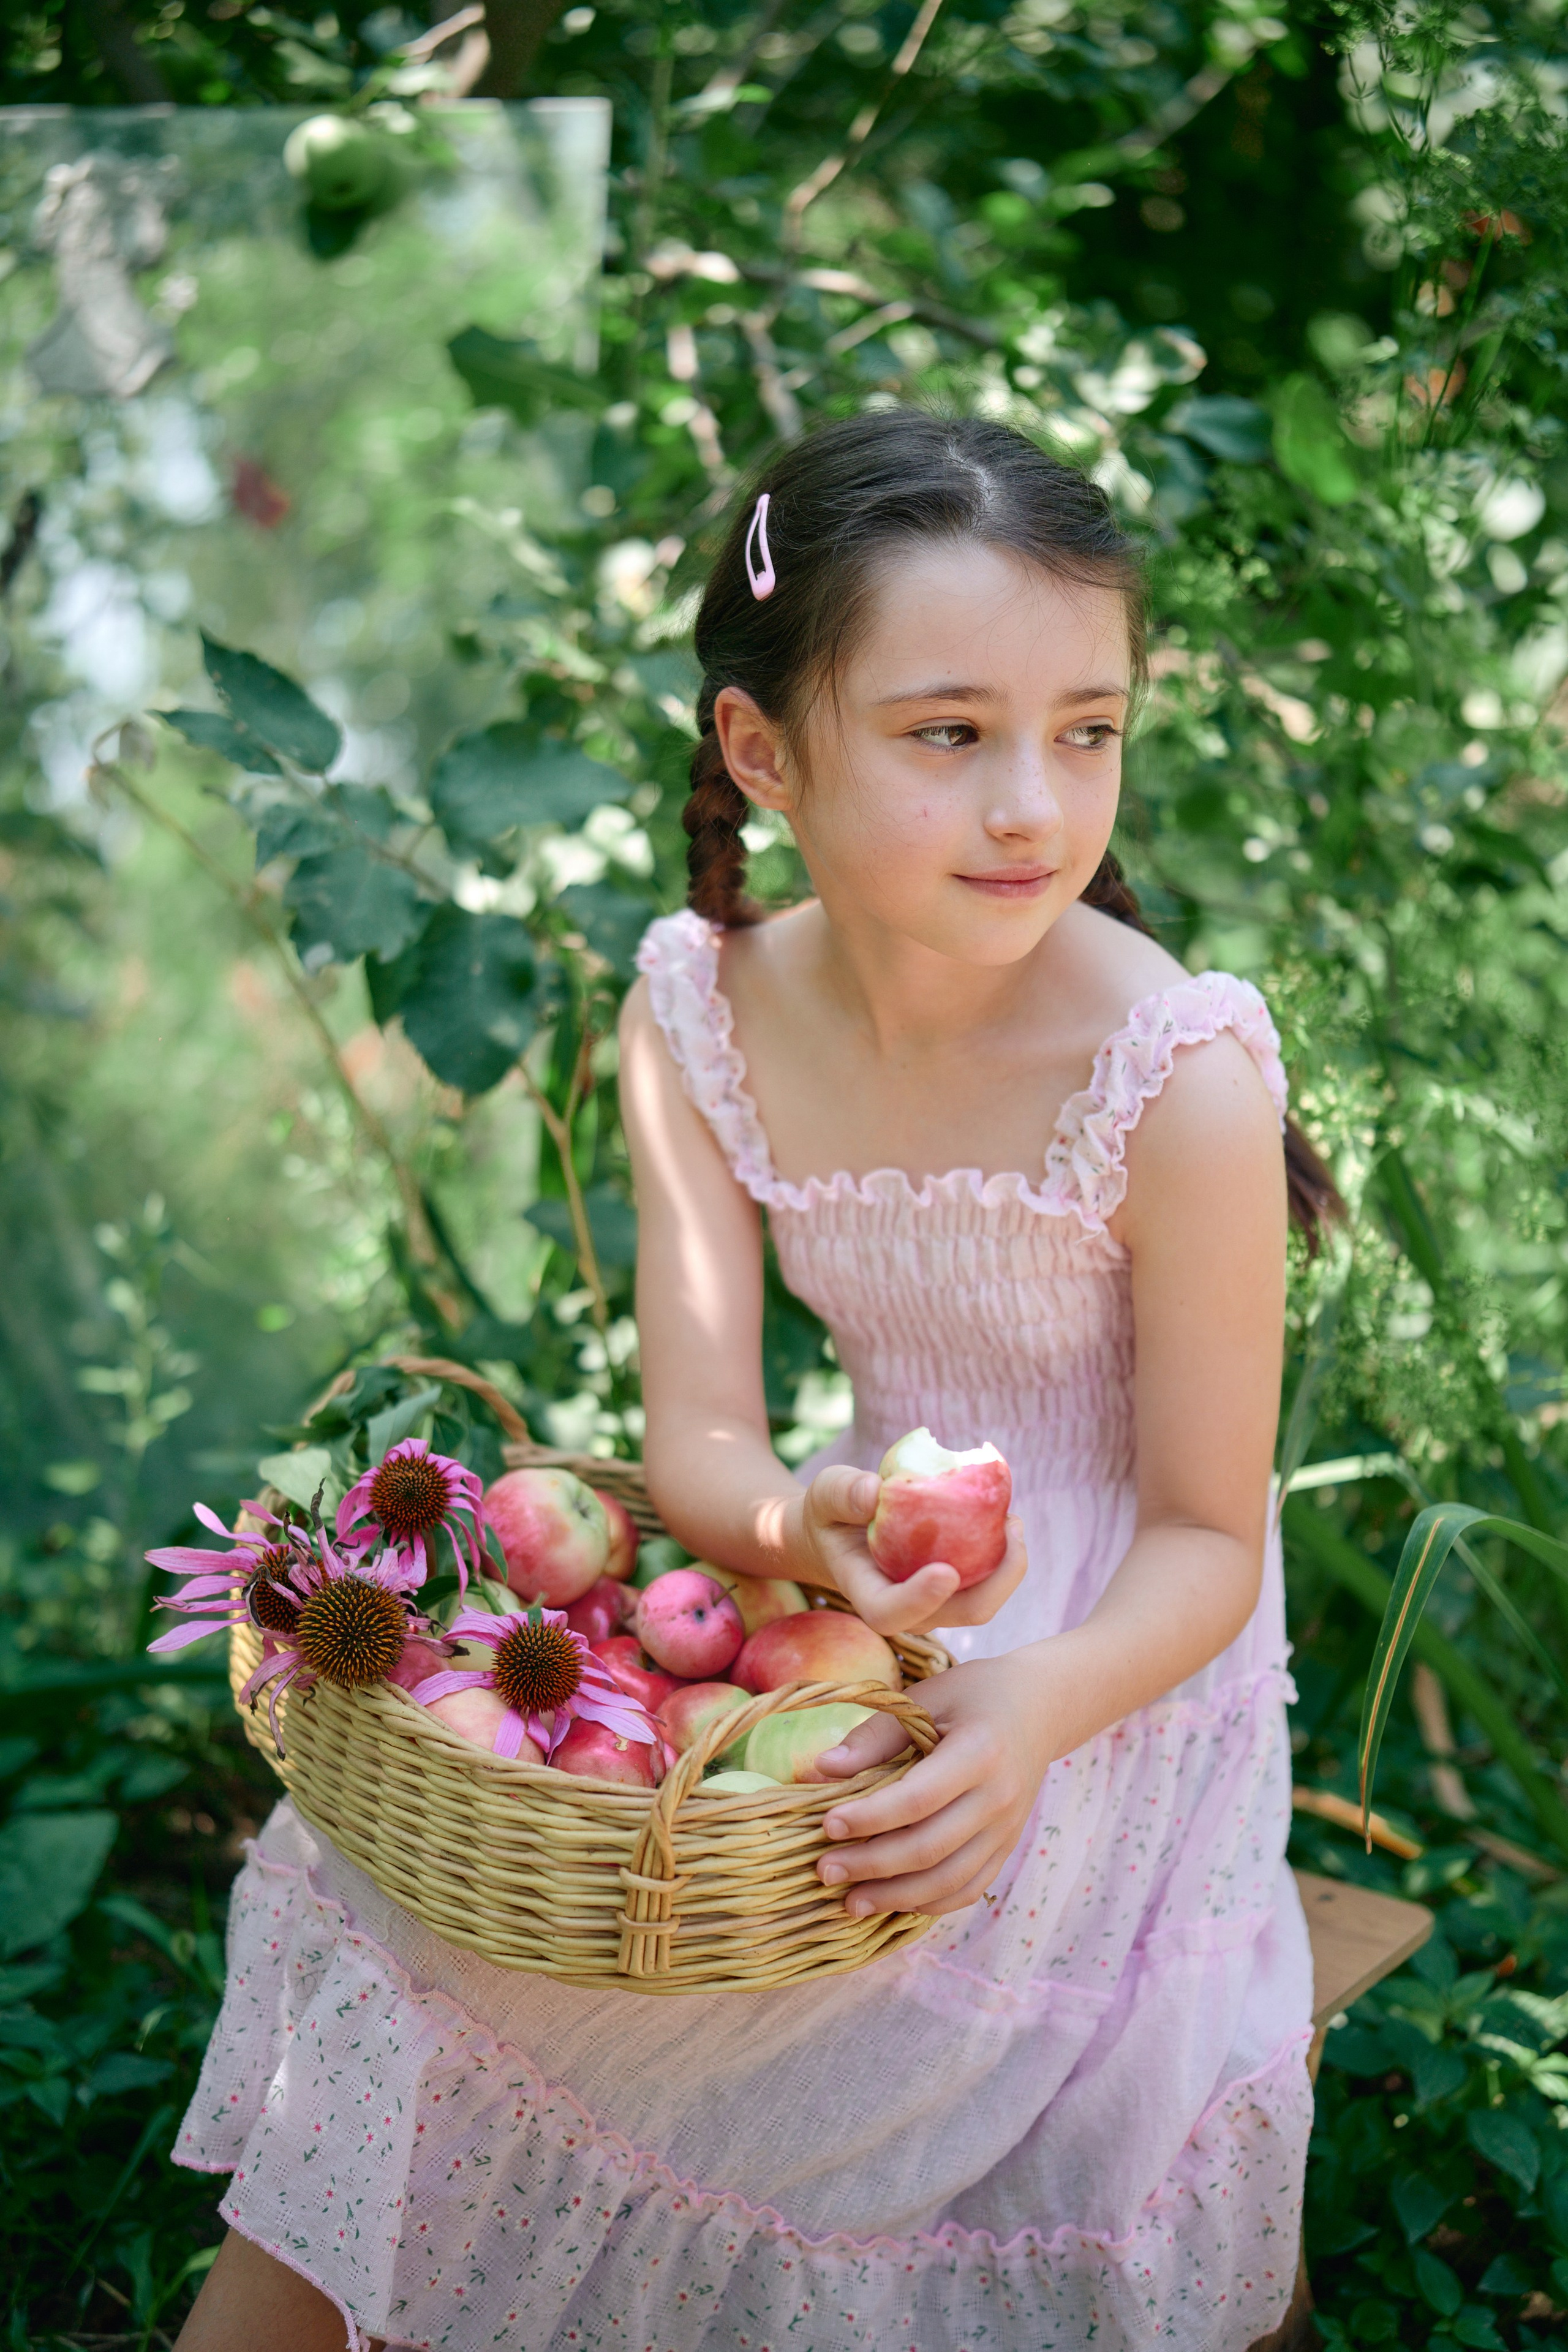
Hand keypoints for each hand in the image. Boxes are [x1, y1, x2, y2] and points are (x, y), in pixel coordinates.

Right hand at [788, 1466, 1026, 1638]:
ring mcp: (933, 1601)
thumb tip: (872, 1492)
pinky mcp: (952, 1586)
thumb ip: (841, 1493)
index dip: (919, 1599)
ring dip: (1007, 1569)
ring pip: (980, 1602)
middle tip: (1011, 1527)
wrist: (840, 1534)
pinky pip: (984, 1581)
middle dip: (996, 1584)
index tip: (945, 1572)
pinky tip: (1005, 1520)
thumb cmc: (830, 1514)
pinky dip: (1002, 1556)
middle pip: (958, 1614)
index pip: (890, 1612)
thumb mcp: (824, 1494)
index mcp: (865, 1592)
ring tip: (1012, 1521)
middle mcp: (906, 1606)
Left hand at [811, 1649, 1058, 1918]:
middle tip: (824, 1871)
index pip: (918, 1799)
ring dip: (896, 1897)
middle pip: (930, 1847)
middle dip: (872, 1865)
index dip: (870, 1817)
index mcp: (980, 1752)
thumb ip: (875, 1736)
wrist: (1040, 1709)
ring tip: (850, 1903)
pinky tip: (892, 1903)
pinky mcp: (1006, 1847)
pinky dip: (930, 1903)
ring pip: (949, 1880)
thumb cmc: (972, 1696)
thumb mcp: (925, 1698)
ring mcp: (1007, 1829)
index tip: (827, 1825)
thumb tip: (822, 1769)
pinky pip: (969, 1888)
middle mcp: (999, 1798)